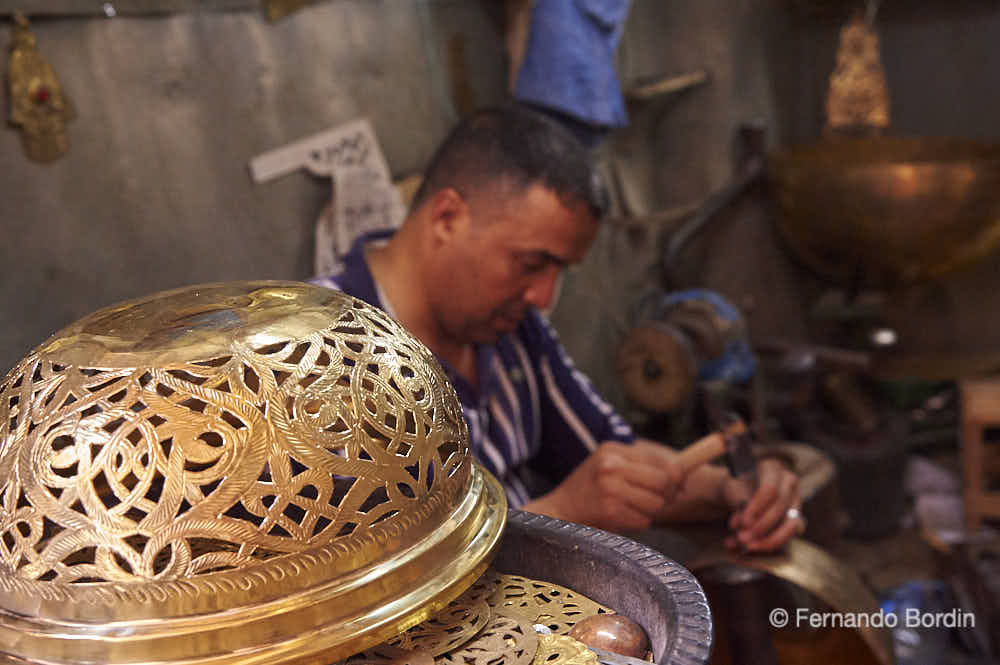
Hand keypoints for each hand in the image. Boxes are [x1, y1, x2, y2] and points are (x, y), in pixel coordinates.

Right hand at [522, 440, 680, 532]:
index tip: (680, 483)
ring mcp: (609, 488)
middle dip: (667, 494)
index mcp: (612, 450)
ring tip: (633, 509)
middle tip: (659, 501)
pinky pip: (644, 520)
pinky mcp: (609, 511)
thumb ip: (639, 466)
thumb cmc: (588, 490)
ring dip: (650, 511)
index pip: (659, 459)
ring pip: (656, 503)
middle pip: (663, 481)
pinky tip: (622, 517)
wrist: (558, 511)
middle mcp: (611, 465)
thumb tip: (681, 474)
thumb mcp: (608, 466)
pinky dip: (638, 522)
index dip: (676, 474)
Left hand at [724, 458, 801, 551]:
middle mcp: (788, 482)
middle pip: (780, 507)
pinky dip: (771, 543)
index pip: (770, 489)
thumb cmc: (736, 487)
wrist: (739, 492)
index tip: (743, 522)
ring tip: (747, 546)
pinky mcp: (796, 518)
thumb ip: (738, 505)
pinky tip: (754, 548)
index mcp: (772, 467)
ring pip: (790, 524)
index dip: (757, 507)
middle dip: (760, 526)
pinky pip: (789, 534)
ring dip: (769, 539)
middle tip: (742, 538)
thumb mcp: (733, 490)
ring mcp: (795, 500)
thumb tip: (741, 525)